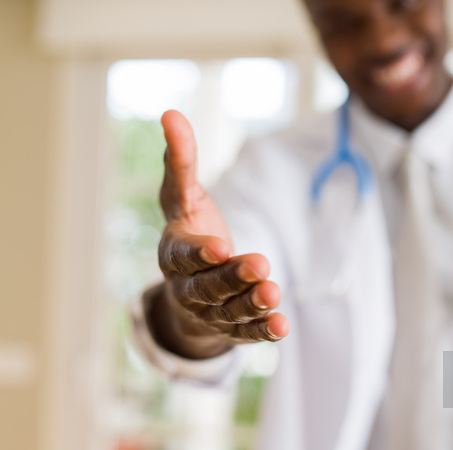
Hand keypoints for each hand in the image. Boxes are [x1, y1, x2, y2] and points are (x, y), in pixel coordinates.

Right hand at [153, 110, 288, 358]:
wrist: (189, 286)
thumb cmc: (189, 231)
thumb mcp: (183, 197)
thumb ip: (180, 162)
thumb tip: (171, 113)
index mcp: (174, 254)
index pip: (183, 256)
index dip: (200, 253)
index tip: (219, 246)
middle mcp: (188, 286)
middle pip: (208, 286)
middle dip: (231, 277)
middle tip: (259, 266)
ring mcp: (210, 311)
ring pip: (229, 310)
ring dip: (251, 303)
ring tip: (273, 292)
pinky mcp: (231, 327)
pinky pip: (245, 332)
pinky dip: (262, 330)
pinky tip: (282, 325)